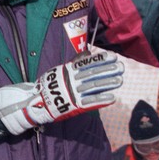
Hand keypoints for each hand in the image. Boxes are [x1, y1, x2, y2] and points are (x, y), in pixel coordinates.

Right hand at [0, 50, 123, 134]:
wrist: (37, 102)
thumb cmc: (51, 86)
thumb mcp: (61, 71)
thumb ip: (75, 63)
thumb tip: (88, 53)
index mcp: (68, 71)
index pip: (86, 63)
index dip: (100, 60)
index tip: (113, 56)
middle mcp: (71, 81)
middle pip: (92, 74)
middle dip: (107, 70)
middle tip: (120, 67)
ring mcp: (73, 93)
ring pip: (92, 87)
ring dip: (107, 83)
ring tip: (120, 80)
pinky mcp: (74, 106)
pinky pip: (89, 102)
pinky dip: (100, 100)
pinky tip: (112, 97)